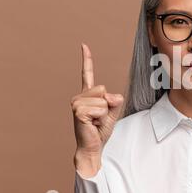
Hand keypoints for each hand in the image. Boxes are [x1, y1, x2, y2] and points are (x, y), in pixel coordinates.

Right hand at [71, 43, 123, 176]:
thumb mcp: (112, 112)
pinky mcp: (78, 111)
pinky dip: (101, 117)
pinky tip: (91, 124)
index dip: (87, 59)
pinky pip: (100, 108)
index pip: (87, 74)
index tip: (84, 45)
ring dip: (104, 113)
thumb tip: (112, 96)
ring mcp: (76, 103)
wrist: (93, 147)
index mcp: (87, 95)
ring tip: (94, 121)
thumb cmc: (100, 130)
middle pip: (103, 89)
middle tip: (98, 118)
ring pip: (103, 99)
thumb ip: (114, 101)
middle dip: (107, 105)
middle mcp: (79, 96)